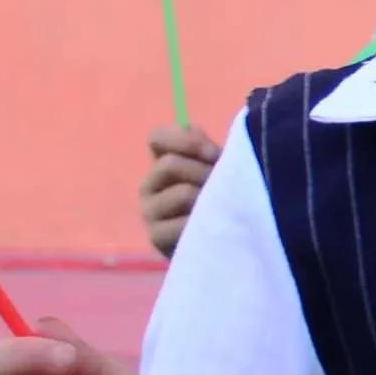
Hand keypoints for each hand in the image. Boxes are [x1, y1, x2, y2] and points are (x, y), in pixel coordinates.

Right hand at [139, 119, 219, 262]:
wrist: (226, 246)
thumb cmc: (224, 202)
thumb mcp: (220, 171)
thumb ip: (206, 149)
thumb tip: (192, 128)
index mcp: (162, 164)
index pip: (157, 138)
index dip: (186, 141)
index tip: (214, 154)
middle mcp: (149, 187)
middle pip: (169, 164)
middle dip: (205, 173)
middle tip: (226, 187)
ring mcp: (149, 214)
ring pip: (181, 193)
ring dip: (209, 198)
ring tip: (225, 207)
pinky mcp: (156, 238)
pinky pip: (183, 223)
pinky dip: (205, 222)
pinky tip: (215, 226)